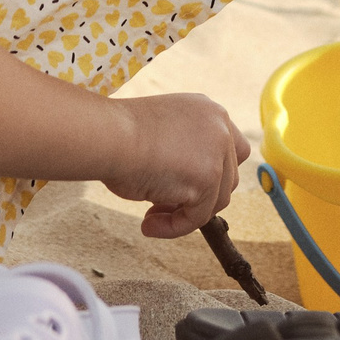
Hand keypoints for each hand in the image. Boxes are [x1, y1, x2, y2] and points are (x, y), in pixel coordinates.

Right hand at [105, 93, 251, 237]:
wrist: (108, 137)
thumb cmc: (120, 135)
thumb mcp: (163, 135)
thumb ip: (185, 152)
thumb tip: (188, 190)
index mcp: (208, 111)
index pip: (231, 147)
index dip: (213, 172)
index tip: (183, 187)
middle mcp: (220, 127)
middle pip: (227, 176)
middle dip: (198, 196)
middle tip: (162, 205)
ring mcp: (217, 151)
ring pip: (216, 200)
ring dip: (185, 213)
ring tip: (152, 216)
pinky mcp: (209, 178)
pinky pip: (197, 218)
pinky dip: (174, 228)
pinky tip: (148, 226)